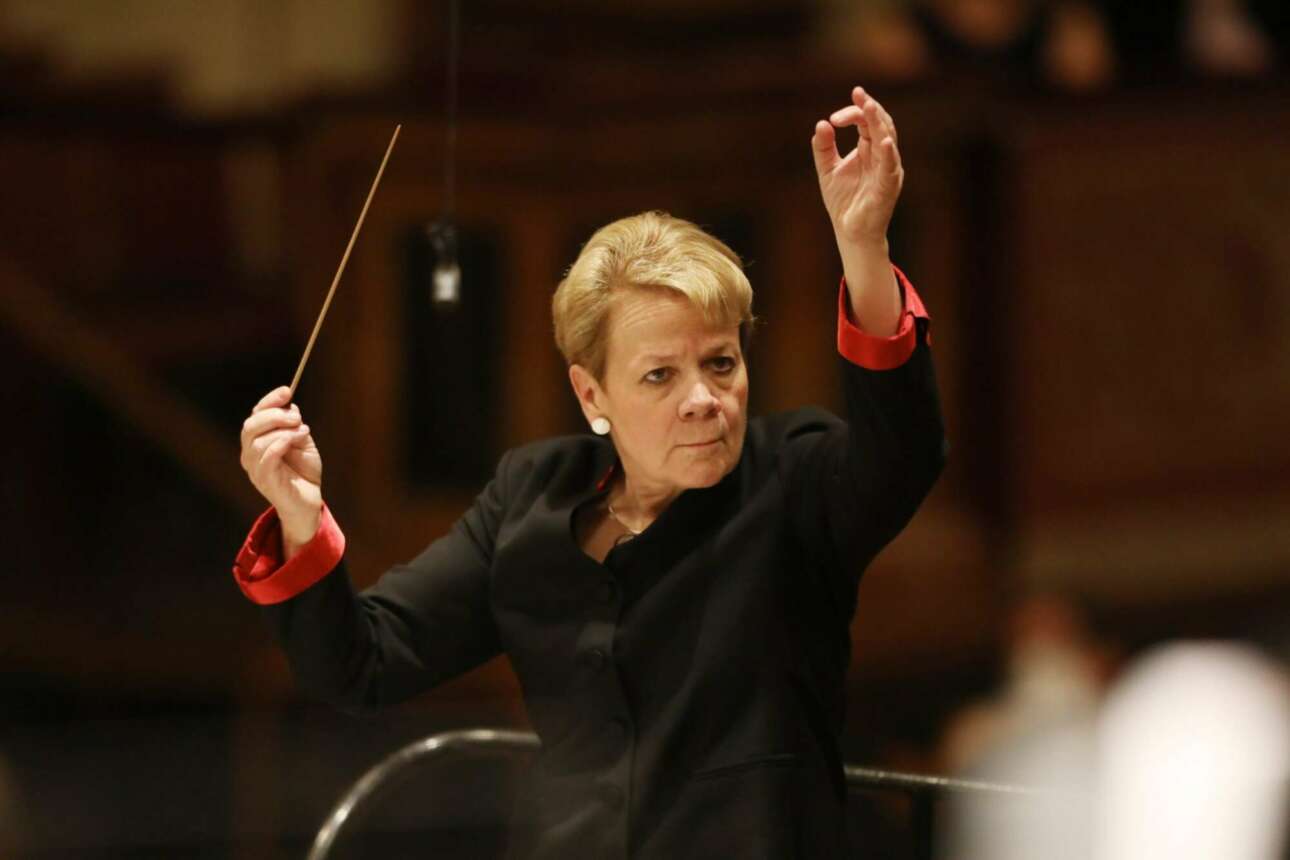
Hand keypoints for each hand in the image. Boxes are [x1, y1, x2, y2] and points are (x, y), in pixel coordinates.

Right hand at [240, 386, 322, 546]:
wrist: (309, 501)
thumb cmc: (304, 471)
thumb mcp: (301, 442)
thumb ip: (293, 425)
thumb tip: (290, 407)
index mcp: (256, 442)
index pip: (255, 416)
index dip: (269, 401)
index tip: (287, 391)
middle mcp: (250, 455)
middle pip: (251, 426)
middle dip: (274, 415)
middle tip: (297, 417)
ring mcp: (255, 469)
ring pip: (257, 440)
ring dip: (283, 430)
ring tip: (303, 432)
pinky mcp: (265, 480)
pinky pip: (266, 457)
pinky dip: (281, 443)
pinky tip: (295, 438)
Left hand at [811, 86, 903, 249]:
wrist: (849, 231)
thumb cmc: (843, 200)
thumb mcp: (827, 170)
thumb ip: (824, 148)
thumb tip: (821, 124)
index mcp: (869, 149)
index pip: (866, 122)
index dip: (854, 112)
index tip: (835, 117)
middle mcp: (882, 156)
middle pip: (880, 124)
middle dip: (869, 109)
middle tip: (858, 94)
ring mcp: (888, 170)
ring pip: (888, 139)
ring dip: (879, 122)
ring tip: (869, 106)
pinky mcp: (888, 187)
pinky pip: (891, 167)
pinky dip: (890, 154)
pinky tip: (885, 141)